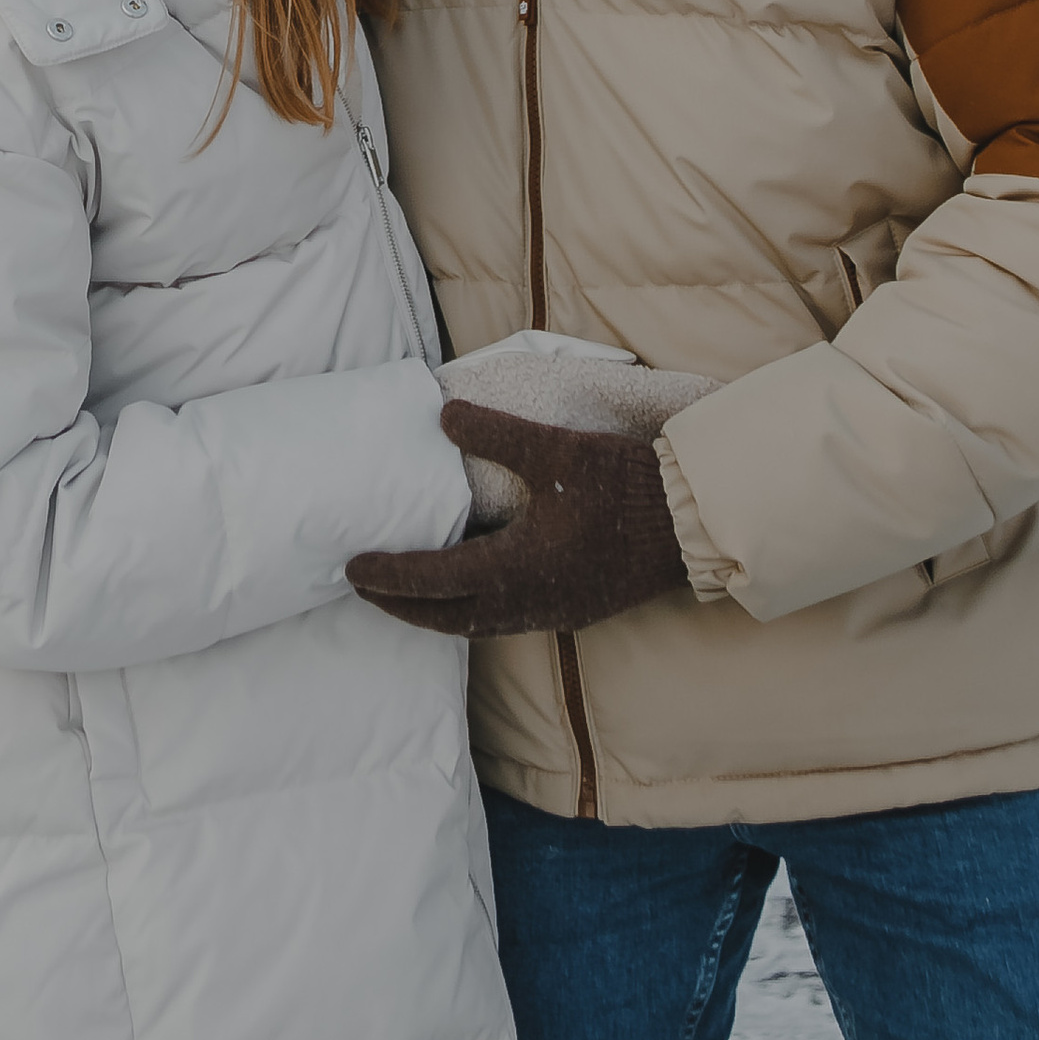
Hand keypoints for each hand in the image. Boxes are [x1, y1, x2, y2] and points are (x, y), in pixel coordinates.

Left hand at [346, 402, 689, 638]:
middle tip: (362, 586)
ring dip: (434, 611)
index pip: (432, 580)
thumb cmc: (622, 486)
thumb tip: (443, 416)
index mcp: (515, 568)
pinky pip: (503, 620)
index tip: (351, 567)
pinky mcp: (571, 609)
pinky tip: (469, 590)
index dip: (388, 575)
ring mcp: (551, 612)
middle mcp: (527, 602)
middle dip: (400, 605)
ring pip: (475, 623)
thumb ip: (495, 434)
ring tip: (404, 593)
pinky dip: (470, 611)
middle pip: (445, 617)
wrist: (686, 524)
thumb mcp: (554, 450)